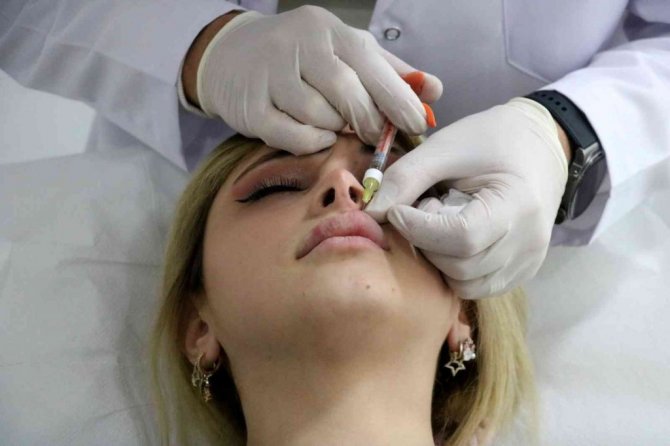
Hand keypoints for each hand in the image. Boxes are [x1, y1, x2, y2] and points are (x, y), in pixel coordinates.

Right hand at [185, 6, 441, 153]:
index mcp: (329, 30)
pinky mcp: (250, 106)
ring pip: (319, 117)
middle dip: (368, 122)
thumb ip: (391, 72)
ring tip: (335, 126)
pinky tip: (315, 135)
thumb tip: (435, 91)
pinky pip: (291, 136)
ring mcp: (270, 75)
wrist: (231, 55)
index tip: (417, 125)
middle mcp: (298, 46)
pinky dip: (310, 142)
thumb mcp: (347, 52)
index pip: (371, 67)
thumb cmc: (303, 57)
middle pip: (346, 94)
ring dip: (335, 130)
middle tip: (374, 136)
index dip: (398, 101)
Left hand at [365, 98, 568, 298]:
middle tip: (424, 211)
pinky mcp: (521, 273)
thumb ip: (406, 178)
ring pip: (464, 283)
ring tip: (440, 224)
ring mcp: (527, 263)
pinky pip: (476, 287)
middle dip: (426, 243)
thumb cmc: (490, 140)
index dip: (419, 229)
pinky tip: (452, 240)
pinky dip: (453, 270)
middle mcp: (529, 243)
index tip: (398, 211)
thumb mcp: (445, 147)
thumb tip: (370, 215)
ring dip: (437, 259)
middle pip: (459, 266)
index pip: (462, 237)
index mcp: (518, 204)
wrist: (539, 146)